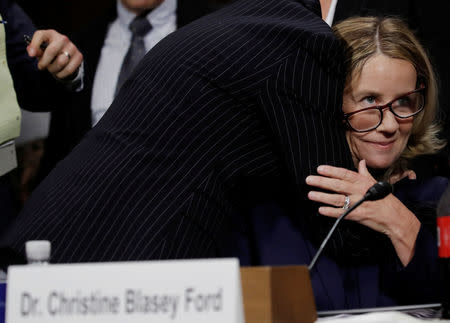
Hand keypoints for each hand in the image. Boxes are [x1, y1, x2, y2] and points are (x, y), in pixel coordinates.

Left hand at [26, 29, 82, 79]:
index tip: (31, 55)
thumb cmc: (50, 50)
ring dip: (53, 69)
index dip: (34, 45)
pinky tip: (58, 73)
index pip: (40, 35)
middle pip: (51, 51)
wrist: (66, 54)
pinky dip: (61, 74)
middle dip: (44, 62)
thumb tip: (31, 53)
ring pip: (61, 62)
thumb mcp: (41, 47)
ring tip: (51, 69)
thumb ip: (34, 49)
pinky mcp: (79, 56)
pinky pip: (69, 69)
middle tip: (41, 67)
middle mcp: (63, 38)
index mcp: (51, 33)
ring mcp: (72, 47)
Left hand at [305, 160, 419, 265]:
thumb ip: (365, 173)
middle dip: (322, 182)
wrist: (395, 217)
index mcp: (363, 181)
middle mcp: (360, 190)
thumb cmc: (385, 199)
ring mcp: (359, 203)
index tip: (319, 168)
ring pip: (337, 199)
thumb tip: (361, 162)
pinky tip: (321, 210)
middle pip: (338, 185)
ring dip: (323, 196)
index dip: (331, 171)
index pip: (345, 174)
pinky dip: (331, 212)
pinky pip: (342, 213)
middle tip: (309, 180)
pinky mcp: (358, 215)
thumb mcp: (376, 183)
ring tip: (310, 194)